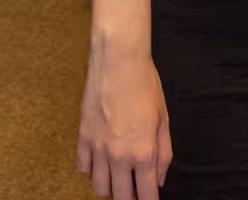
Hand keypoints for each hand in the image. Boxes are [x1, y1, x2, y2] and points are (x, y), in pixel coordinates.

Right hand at [77, 49, 170, 197]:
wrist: (119, 61)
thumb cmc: (145, 84)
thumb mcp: (163, 119)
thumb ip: (164, 153)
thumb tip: (159, 178)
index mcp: (143, 152)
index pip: (146, 194)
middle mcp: (119, 156)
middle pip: (121, 197)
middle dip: (130, 199)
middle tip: (135, 192)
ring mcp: (98, 148)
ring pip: (99, 188)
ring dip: (110, 190)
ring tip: (118, 181)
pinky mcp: (83, 137)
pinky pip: (83, 168)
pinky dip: (92, 172)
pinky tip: (101, 164)